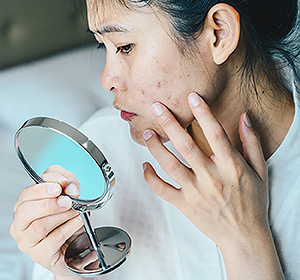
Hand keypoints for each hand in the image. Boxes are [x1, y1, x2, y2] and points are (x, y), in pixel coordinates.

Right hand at [10, 165, 83, 277]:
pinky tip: (78, 221)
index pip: (26, 194)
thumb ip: (68, 181)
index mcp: (23, 206)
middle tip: (67, 200)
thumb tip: (69, 186)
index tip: (60, 186)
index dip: (43, 188)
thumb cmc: (66, 216)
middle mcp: (21, 225)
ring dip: (62, 216)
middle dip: (49, 204)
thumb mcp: (68, 192)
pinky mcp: (40, 255)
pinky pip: (54, 239)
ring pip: (39, 226)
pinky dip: (69, 227)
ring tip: (76, 211)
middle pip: (25, 211)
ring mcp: (28, 242)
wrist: (75, 243)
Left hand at [142, 92, 268, 248]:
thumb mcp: (260, 171)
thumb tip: (244, 117)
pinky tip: (145, 166)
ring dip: (156, 147)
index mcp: (231, 167)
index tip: (192, 97)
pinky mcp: (185, 205)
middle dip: (170, 123)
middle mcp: (211, 178)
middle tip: (156, 107)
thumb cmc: (252, 204)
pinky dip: (151, 178)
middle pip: (186, 146)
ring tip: (147, 133)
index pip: (216, 134)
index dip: (203, 113)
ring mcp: (196, 193)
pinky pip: (163, 190)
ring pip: (171, 165)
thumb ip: (251, 143)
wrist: (244, 237)